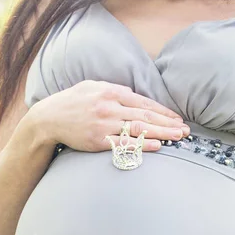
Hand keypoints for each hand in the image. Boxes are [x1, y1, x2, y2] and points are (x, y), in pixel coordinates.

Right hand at [31, 80, 189, 152]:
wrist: (48, 118)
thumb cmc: (72, 102)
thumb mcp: (93, 87)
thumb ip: (115, 91)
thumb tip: (136, 96)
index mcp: (111, 91)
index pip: (144, 102)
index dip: (163, 111)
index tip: (177, 119)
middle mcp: (110, 107)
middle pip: (146, 116)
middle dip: (168, 123)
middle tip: (185, 131)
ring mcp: (104, 124)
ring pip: (139, 129)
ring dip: (161, 134)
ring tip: (178, 138)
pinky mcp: (98, 140)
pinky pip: (124, 144)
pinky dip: (142, 145)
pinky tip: (157, 146)